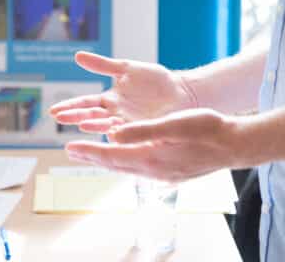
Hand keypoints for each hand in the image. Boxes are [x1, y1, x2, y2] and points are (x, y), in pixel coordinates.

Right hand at [50, 52, 196, 133]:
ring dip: (93, 125)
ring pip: (106, 125)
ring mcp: (127, 123)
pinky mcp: (141, 130)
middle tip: (58, 118)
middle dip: (75, 116)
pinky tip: (109, 133)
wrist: (180, 92)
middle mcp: (115, 113)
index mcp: (110, 99)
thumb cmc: (155, 80)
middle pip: (91, 115)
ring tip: (81, 124)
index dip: (70, 106)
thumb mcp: (127, 68)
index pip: (85, 103)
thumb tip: (77, 56)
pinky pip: (126, 132)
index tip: (54, 111)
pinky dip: (116, 133)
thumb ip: (103, 65)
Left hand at [65, 109, 249, 182]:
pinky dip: (122, 161)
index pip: (110, 156)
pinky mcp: (168, 172)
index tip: (68, 147)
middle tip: (71, 151)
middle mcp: (151, 170)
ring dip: (105, 160)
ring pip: (124, 167)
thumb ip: (141, 132)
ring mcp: (160, 174)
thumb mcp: (172, 125)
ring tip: (90, 154)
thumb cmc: (205, 130)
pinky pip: (137, 168)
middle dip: (91, 157)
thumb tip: (112, 135)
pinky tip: (121, 157)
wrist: (231, 145)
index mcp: (149, 158)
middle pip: (113, 164)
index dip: (88, 152)